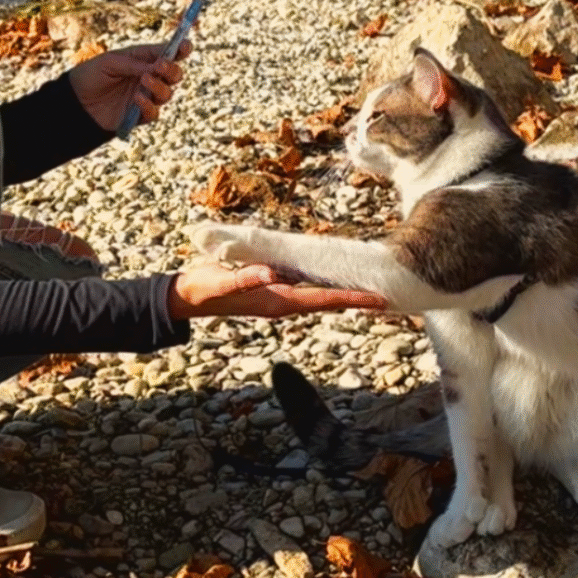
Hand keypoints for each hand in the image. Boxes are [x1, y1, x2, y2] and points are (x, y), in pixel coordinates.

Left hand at [68, 41, 192, 131]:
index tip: (186, 46)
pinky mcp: (138, 116)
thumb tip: (157, 66)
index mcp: (143, 60)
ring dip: (160, 86)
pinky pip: (153, 113)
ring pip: (167, 94)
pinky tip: (137, 98)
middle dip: (172, 70)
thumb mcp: (110, 62)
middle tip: (161, 66)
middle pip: (174, 75)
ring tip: (144, 80)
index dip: (181, 50)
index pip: (168, 54)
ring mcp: (145, 98)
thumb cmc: (91, 75)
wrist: (75, 101)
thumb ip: (135, 64)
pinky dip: (149, 105)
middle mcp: (148, 79)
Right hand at [167, 262, 386, 319]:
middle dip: (356, 300)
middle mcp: (283, 303)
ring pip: (319, 298)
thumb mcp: (222, 281)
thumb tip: (270, 274)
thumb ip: (244, 277)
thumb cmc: (205, 288)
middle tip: (387, 295)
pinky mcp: (272, 291)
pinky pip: (306, 291)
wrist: (189, 297)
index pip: (323, 300)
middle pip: (328, 302)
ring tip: (369, 291)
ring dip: (342, 295)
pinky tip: (332, 282)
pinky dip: (324, 288)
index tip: (379, 300)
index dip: (352, 299)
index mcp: (277, 302)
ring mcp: (279, 299)